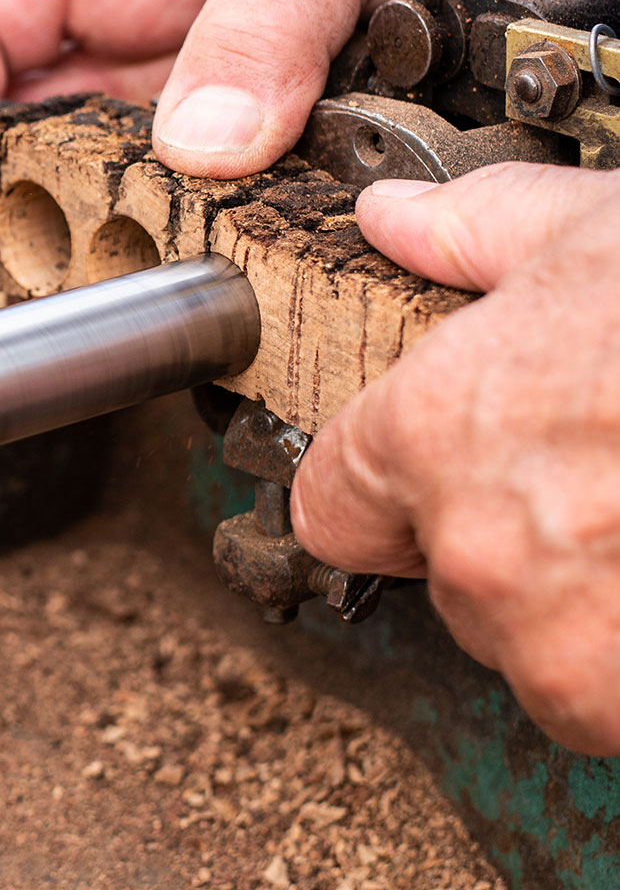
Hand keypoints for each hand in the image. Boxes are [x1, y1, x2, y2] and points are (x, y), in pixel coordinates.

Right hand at [0, 0, 619, 232]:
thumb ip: (264, 21)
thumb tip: (195, 147)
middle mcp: (155, 44)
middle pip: (14, 129)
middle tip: (21, 247)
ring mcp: (216, 116)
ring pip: (97, 194)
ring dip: (83, 241)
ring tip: (98, 277)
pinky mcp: (285, 176)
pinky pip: (204, 231)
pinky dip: (185, 266)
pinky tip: (197, 285)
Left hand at [293, 164, 619, 752]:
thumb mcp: (596, 231)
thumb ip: (473, 231)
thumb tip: (397, 221)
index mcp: (433, 434)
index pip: (333, 507)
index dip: (382, 487)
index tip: (436, 474)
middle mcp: (476, 549)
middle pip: (445, 576)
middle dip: (507, 537)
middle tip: (593, 478)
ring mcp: (561, 641)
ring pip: (530, 648)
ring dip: (579, 608)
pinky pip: (603, 706)